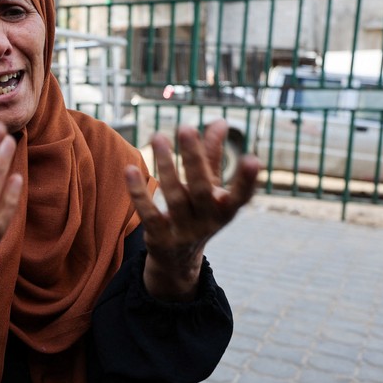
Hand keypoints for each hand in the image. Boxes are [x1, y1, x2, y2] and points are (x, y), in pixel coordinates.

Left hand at [125, 119, 259, 300]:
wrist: (177, 260)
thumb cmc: (197, 212)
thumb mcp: (210, 188)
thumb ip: (213, 156)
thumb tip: (220, 122)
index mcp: (225, 210)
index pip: (241, 196)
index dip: (247, 180)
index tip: (253, 160)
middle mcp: (207, 221)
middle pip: (202, 189)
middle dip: (194, 158)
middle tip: (186, 128)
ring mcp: (183, 231)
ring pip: (174, 197)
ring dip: (166, 166)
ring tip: (158, 137)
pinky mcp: (159, 237)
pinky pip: (148, 213)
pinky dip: (139, 193)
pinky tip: (130, 170)